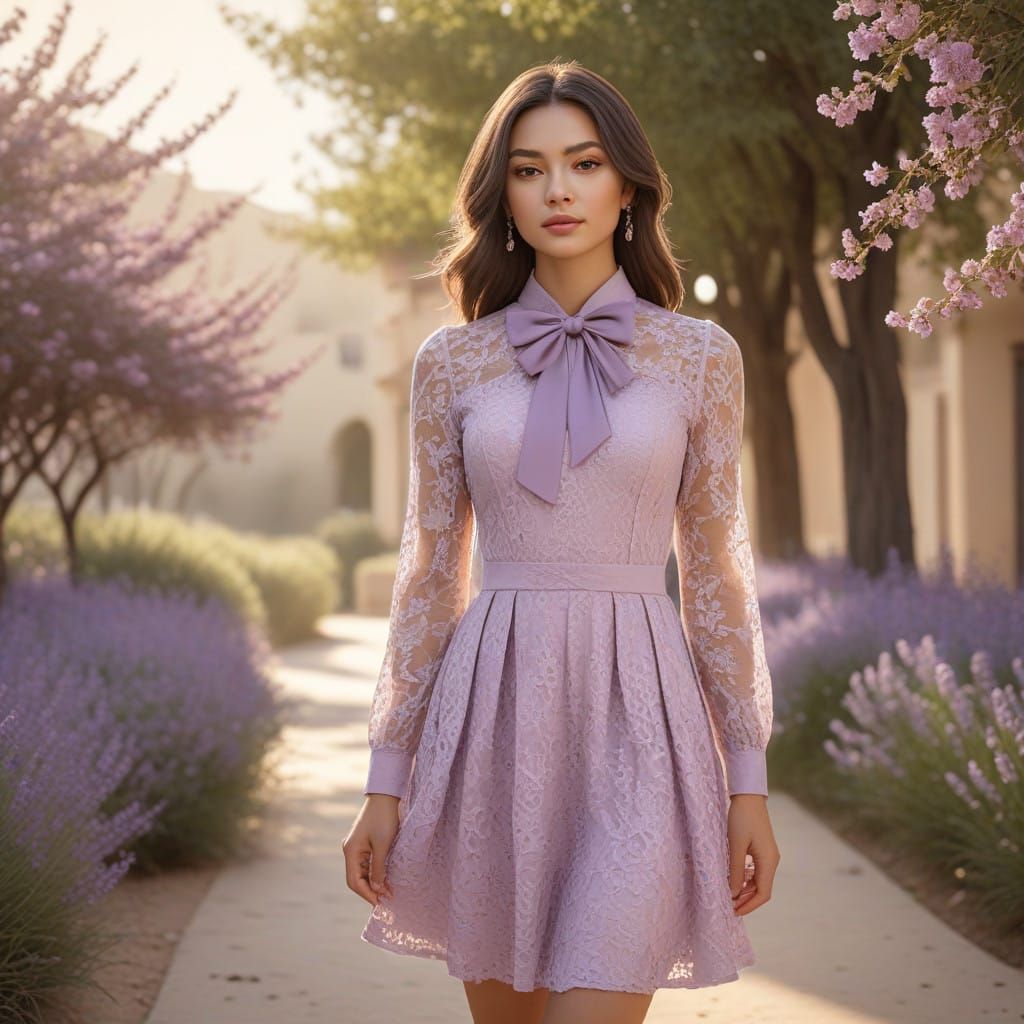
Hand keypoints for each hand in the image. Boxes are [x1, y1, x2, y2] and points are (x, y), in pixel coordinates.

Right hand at [342, 794, 399, 904]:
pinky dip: (377, 872)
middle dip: (371, 890)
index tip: (381, 903)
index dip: (367, 894)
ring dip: (375, 882)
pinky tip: (387, 878)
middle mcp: (351, 851)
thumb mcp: (383, 845)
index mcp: (351, 851)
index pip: (354, 881)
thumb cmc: (385, 818)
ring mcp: (358, 847)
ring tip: (390, 891)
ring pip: (363, 872)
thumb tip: (377, 889)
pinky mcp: (366, 843)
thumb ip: (379, 868)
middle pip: (358, 878)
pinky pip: (369, 863)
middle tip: (387, 900)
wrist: (386, 795)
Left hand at [727, 793, 779, 915]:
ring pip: (758, 880)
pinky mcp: (761, 848)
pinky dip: (745, 878)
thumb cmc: (741, 819)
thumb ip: (735, 871)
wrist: (748, 796)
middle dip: (746, 900)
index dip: (749, 905)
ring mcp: (767, 854)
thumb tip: (733, 893)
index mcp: (768, 861)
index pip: (763, 893)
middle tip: (728, 906)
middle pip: (761, 889)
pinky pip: (755, 870)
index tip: (734, 912)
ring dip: (745, 889)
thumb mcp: (735, 846)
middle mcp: (771, 860)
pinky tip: (733, 878)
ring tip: (728, 895)